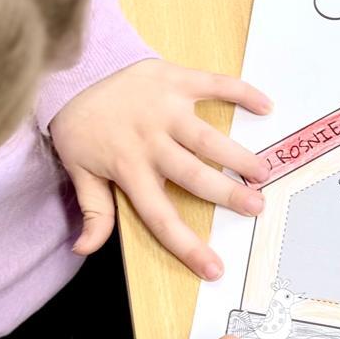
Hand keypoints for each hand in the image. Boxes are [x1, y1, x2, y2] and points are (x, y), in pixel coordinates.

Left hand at [48, 59, 270, 280]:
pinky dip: (241, 92)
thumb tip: (84, 249)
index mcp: (129, 169)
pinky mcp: (175, 80)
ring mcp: (165, 109)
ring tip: (263, 172)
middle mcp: (150, 141)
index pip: (160, 217)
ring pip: (207, 137)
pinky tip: (265, 106)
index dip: (187, 246)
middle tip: (257, 207)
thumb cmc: (80, 124)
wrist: (74, 70)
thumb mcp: (79, 171)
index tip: (214, 268)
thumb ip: (93, 211)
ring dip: (238, 154)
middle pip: (194, 175)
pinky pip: (213, 85)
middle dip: (227, 194)